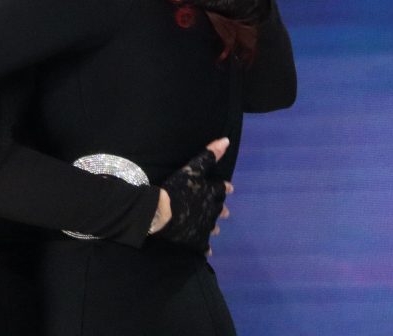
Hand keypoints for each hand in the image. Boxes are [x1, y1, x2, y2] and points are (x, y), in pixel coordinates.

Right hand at [149, 137, 232, 254]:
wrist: (162, 213)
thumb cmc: (175, 188)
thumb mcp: (192, 168)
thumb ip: (208, 155)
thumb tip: (226, 140)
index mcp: (209, 193)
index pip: (220, 189)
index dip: (225, 189)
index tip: (230, 189)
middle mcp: (210, 210)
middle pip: (218, 209)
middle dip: (221, 209)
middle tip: (226, 212)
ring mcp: (204, 227)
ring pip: (212, 226)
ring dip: (214, 226)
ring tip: (216, 229)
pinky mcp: (195, 240)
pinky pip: (203, 245)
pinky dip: (205, 248)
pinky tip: (207, 251)